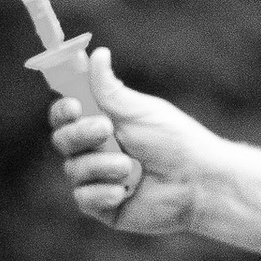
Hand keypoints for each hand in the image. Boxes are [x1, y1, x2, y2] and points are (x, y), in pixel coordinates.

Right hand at [51, 70, 216, 236]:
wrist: (198, 182)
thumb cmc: (175, 142)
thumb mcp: (140, 111)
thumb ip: (110, 89)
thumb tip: (97, 53)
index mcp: (100, 122)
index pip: (66, 114)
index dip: (63, 110)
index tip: (74, 106)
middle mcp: (94, 151)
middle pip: (62, 139)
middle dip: (81, 134)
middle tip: (107, 131)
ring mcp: (96, 179)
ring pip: (73, 169)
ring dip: (100, 165)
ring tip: (130, 167)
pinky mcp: (103, 206)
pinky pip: (83, 198)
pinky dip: (101, 193)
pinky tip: (124, 192)